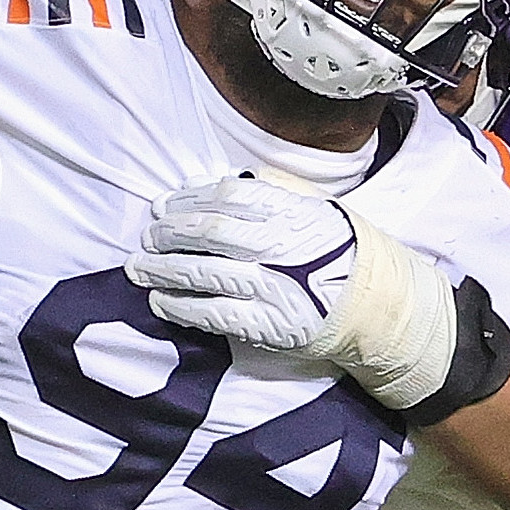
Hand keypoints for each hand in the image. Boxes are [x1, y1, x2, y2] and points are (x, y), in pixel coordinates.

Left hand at [124, 177, 359, 352]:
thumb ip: (264, 192)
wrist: (371, 303)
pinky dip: (181, 307)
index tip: (164, 205)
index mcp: (291, 211)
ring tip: (138, 268)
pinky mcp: (269, 325)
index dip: (188, 199)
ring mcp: (274, 287)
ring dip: (164, 270)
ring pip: (205, 273)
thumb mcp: (309, 207)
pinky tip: (160, 301)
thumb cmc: (330, 250)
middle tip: (146, 238)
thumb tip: (203, 183)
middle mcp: (281, 246)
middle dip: (169, 233)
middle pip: (210, 232)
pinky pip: (214, 314)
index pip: (228, 197)